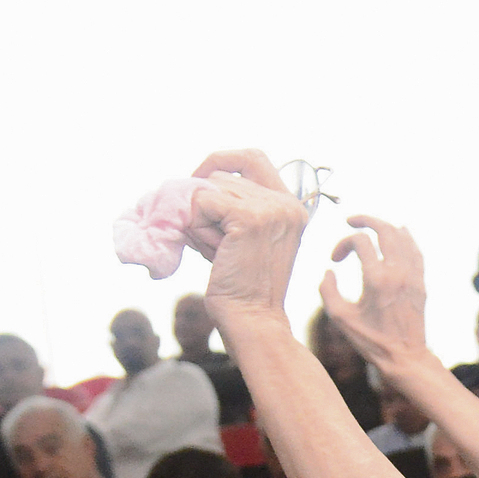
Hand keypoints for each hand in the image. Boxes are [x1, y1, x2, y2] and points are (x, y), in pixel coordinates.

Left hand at [181, 149, 309, 331]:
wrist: (252, 320)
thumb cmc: (241, 286)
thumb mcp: (242, 236)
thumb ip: (230, 205)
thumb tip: (186, 182)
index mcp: (292, 207)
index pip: (252, 157)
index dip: (221, 161)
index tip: (200, 178)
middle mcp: (286, 204)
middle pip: (222, 173)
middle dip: (205, 203)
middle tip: (212, 240)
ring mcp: (271, 209)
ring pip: (208, 187)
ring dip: (200, 218)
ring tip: (217, 251)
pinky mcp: (249, 218)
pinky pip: (201, 202)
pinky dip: (196, 226)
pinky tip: (212, 252)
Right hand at [319, 216, 429, 374]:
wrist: (405, 358)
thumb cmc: (371, 341)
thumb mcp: (340, 318)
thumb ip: (327, 290)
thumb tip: (329, 271)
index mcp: (376, 279)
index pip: (360, 241)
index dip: (343, 243)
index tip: (335, 259)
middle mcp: (397, 273)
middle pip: (385, 229)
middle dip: (366, 220)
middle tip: (352, 220)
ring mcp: (413, 277)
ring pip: (403, 236)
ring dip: (385, 227)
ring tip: (372, 227)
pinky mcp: (421, 283)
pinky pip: (416, 251)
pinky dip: (406, 238)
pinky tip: (399, 233)